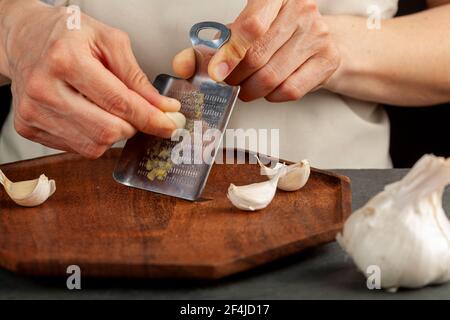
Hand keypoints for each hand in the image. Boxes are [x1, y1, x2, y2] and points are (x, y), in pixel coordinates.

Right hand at [0, 0, 179, 158]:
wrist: (24, 39)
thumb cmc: (67, 36)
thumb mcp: (109, 40)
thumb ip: (137, 76)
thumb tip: (162, 107)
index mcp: (65, 59)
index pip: (118, 102)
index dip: (149, 118)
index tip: (169, 124)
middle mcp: (44, 89)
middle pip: (106, 131)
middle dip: (132, 127)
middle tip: (138, 114)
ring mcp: (33, 112)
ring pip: (93, 146)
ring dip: (114, 133)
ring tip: (109, 110)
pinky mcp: (28, 127)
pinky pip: (77, 148)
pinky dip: (94, 137)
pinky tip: (90, 115)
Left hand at [173, 0, 339, 101]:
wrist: (316, 38)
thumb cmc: (273, 33)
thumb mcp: (240, 31)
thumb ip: (210, 47)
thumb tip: (182, 66)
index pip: (251, 27)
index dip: (230, 55)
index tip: (216, 74)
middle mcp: (301, 10)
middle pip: (258, 57)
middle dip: (236, 78)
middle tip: (229, 82)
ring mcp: (318, 35)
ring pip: (273, 77)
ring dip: (251, 90)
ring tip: (246, 88)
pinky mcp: (327, 59)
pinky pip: (290, 90)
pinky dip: (272, 96)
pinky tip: (269, 89)